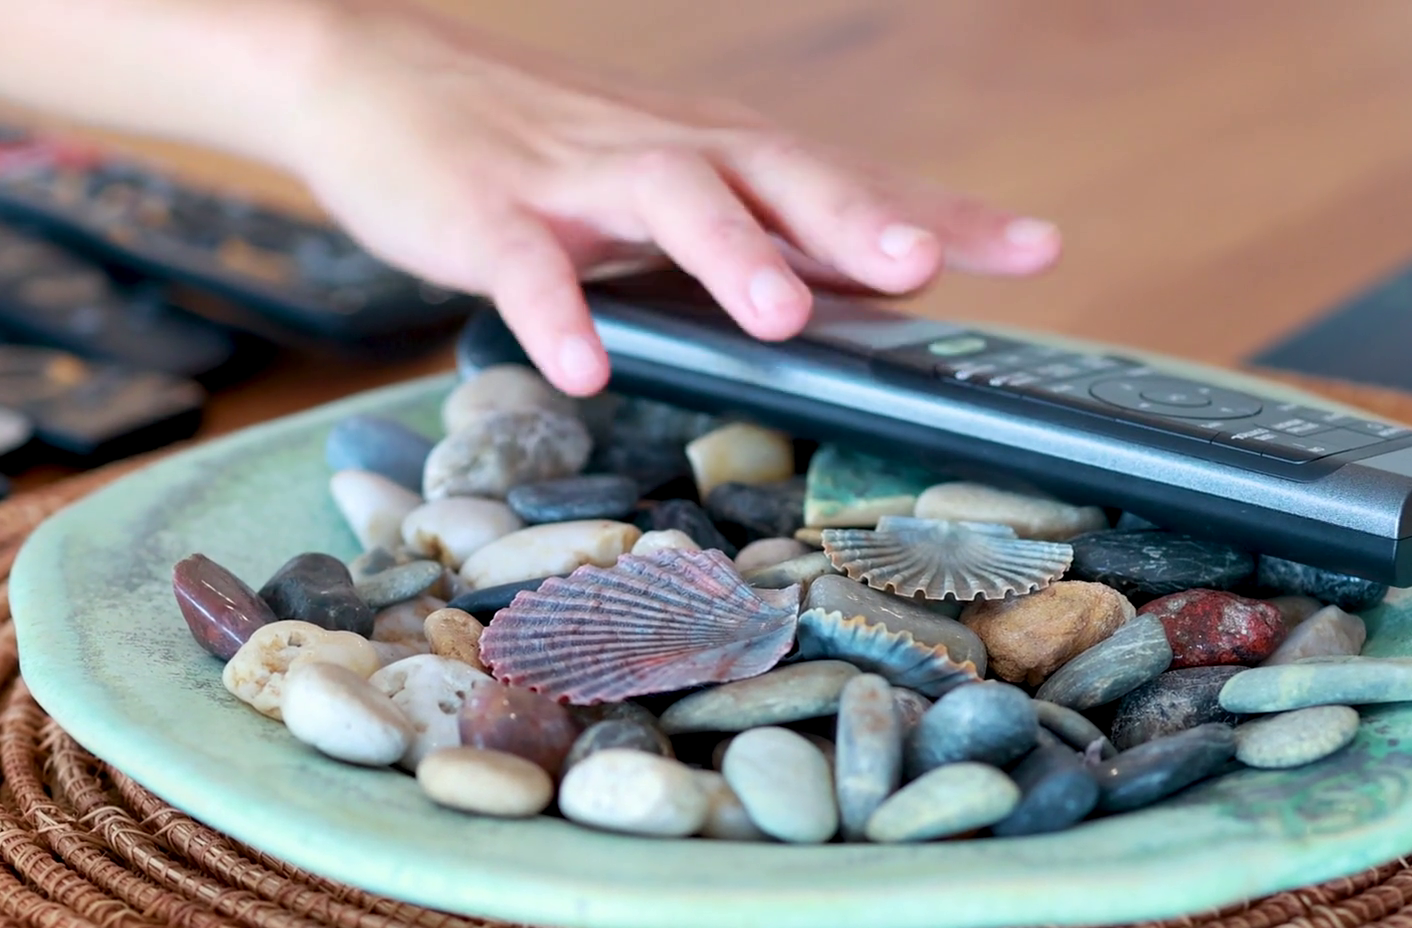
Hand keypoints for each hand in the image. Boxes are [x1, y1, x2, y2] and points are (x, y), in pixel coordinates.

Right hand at [281, 4, 1060, 395]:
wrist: (374, 74)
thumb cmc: (535, 143)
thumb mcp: (665, 173)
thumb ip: (764, 224)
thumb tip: (879, 276)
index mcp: (715, 151)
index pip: (845, 180)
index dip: (941, 213)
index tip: (1037, 249)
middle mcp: (664, 152)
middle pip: (776, 172)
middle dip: (855, 220)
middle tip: (924, 267)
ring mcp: (576, 180)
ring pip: (669, 200)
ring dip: (730, 253)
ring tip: (783, 318)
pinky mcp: (488, 212)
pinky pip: (527, 266)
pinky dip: (558, 313)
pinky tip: (587, 369)